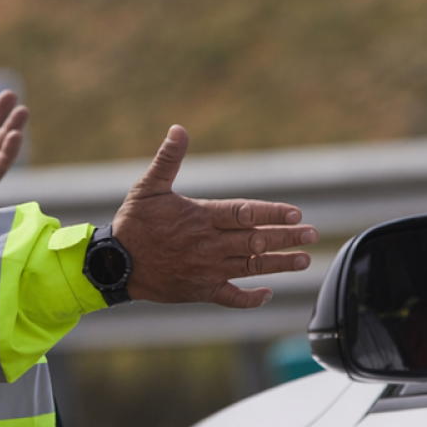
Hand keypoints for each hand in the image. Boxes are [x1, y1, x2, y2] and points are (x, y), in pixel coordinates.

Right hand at [111, 125, 317, 308]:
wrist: (114, 265)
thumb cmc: (134, 223)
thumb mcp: (147, 187)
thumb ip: (168, 159)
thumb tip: (179, 129)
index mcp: (201, 217)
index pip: (245, 213)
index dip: (272, 213)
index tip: (296, 213)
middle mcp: (209, 245)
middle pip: (256, 241)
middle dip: (286, 237)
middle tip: (312, 234)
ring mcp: (207, 270)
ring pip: (251, 267)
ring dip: (279, 264)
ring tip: (303, 261)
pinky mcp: (200, 290)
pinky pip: (231, 297)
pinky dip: (251, 297)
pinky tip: (268, 293)